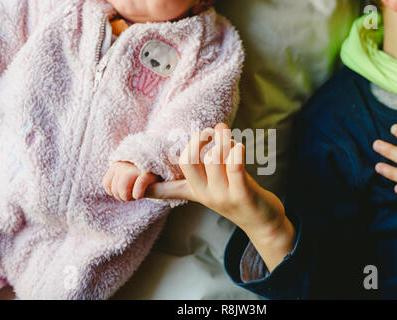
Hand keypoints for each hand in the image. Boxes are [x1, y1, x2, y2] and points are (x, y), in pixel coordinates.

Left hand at [102, 161, 157, 200]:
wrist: (165, 164)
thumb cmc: (144, 174)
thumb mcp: (128, 175)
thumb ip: (119, 181)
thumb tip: (109, 193)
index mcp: (116, 165)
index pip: (106, 184)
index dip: (116, 192)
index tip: (127, 191)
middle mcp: (122, 164)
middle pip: (115, 191)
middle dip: (124, 196)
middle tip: (135, 192)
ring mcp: (134, 168)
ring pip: (122, 191)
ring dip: (130, 197)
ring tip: (138, 194)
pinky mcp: (147, 173)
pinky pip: (137, 188)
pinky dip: (137, 194)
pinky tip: (141, 195)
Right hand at [145, 123, 295, 270]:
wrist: (263, 223)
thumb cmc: (238, 196)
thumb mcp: (215, 186)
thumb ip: (205, 167)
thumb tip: (204, 135)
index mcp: (195, 191)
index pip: (166, 189)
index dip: (148, 186)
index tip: (133, 188)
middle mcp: (204, 194)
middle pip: (187, 161)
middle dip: (197, 140)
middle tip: (209, 132)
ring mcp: (222, 196)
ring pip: (213, 158)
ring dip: (223, 141)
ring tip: (230, 138)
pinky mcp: (241, 195)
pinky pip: (234, 167)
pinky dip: (236, 152)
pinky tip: (240, 147)